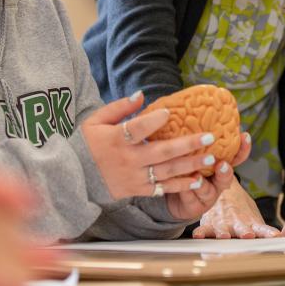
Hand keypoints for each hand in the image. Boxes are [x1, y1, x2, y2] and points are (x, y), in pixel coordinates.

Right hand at [80, 92, 229, 199]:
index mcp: (117, 140)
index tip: (169, 112)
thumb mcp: (96, 121)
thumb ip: (119, 108)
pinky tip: (197, 180)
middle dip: (188, 145)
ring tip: (211, 158)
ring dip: (191, 165)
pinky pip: (162, 188)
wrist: (73, 179)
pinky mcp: (137, 190)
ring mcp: (134, 177)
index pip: (137, 129)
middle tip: (209, 137)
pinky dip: (180, 185)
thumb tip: (141, 95)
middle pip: (162, 152)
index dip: (153, 121)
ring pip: (168, 171)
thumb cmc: (87, 145)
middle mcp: (128, 159)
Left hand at [165, 133, 254, 222]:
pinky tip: (182, 188)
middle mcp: (216, 180)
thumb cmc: (183, 166)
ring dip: (203, 184)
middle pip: (226, 176)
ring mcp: (207, 195)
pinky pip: (190, 198)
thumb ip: (192, 135)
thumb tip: (185, 106)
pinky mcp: (194, 206)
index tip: (245, 135)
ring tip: (198, 178)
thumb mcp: (190, 150)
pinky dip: (186, 192)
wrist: (172, 194)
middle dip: (225, 171)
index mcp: (219, 163)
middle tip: (222, 164)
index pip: (235, 156)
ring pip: (208, 190)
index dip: (242, 148)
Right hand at [192, 176, 279, 238]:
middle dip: (245, 232)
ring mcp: (222, 223)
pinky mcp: (208, 223)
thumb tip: (281, 241)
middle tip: (248, 236)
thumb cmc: (241, 210)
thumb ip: (264, 231)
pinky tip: (198, 235)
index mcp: (250, 223)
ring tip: (224, 237)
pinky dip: (201, 232)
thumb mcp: (254, 217)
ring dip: (223, 233)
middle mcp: (237, 223)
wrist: (224, 190)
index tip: (275, 235)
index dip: (268, 232)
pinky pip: (203, 229)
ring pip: (222, 229)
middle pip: (242, 228)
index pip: (262, 229)